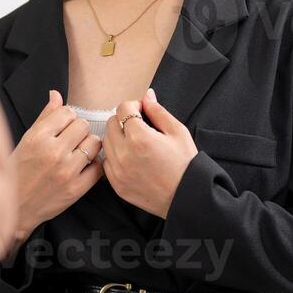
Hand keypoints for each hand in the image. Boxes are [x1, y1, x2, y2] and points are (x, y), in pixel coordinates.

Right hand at [11, 90, 103, 245]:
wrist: (14, 207)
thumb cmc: (17, 172)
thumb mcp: (26, 141)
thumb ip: (44, 117)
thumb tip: (56, 94)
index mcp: (37, 137)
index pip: (67, 112)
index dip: (67, 119)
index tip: (62, 127)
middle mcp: (53, 152)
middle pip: (83, 125)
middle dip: (79, 131)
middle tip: (70, 141)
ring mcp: (66, 171)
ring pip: (94, 143)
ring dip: (88, 146)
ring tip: (77, 153)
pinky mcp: (76, 189)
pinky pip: (98, 167)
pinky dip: (94, 166)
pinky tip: (83, 167)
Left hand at [102, 87, 197, 218]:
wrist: (186, 197)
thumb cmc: (185, 165)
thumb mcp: (178, 132)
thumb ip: (158, 111)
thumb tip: (147, 95)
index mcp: (140, 137)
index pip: (123, 108)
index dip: (134, 105)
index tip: (142, 111)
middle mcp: (124, 153)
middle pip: (111, 123)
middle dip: (124, 120)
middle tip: (139, 126)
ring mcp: (118, 170)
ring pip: (106, 142)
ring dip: (117, 137)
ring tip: (135, 142)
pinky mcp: (116, 184)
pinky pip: (107, 162)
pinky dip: (115, 156)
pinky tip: (130, 158)